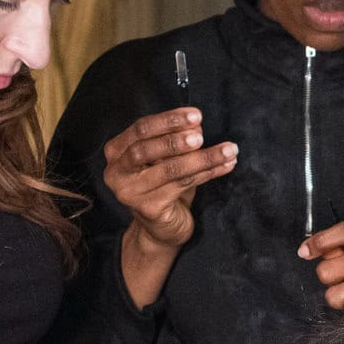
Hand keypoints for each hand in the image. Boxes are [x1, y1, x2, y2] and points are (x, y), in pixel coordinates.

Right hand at [105, 108, 236, 253]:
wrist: (163, 229)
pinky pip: (182, 185)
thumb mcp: (167, 158)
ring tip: (228, 150)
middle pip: (146, 149)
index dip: (168, 120)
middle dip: (176, 140)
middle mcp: (116, 172)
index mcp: (116, 152)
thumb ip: (177, 141)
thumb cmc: (164, 186)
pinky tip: (226, 166)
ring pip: (169, 169)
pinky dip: (208, 173)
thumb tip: (197, 124)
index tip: (196, 115)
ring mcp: (130, 192)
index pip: (141, 129)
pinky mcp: (148, 209)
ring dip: (202, 158)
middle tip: (202, 136)